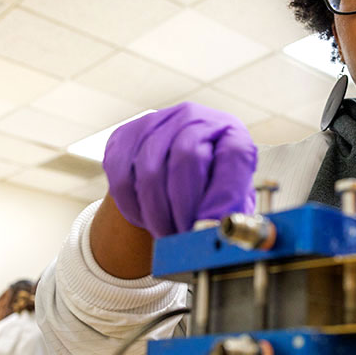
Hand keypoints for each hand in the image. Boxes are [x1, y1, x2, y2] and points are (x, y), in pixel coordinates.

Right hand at [102, 102, 256, 237]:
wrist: (174, 174)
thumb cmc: (210, 192)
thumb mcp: (230, 200)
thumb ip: (229, 212)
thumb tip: (216, 232)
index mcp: (231, 133)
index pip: (234, 155)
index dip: (223, 196)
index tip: (212, 228)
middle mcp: (196, 117)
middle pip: (187, 159)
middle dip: (183, 208)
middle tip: (183, 236)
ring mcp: (157, 121)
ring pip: (150, 171)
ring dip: (157, 213)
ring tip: (166, 233)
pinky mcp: (125, 136)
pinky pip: (121, 177)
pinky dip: (132, 207)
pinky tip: (145, 218)